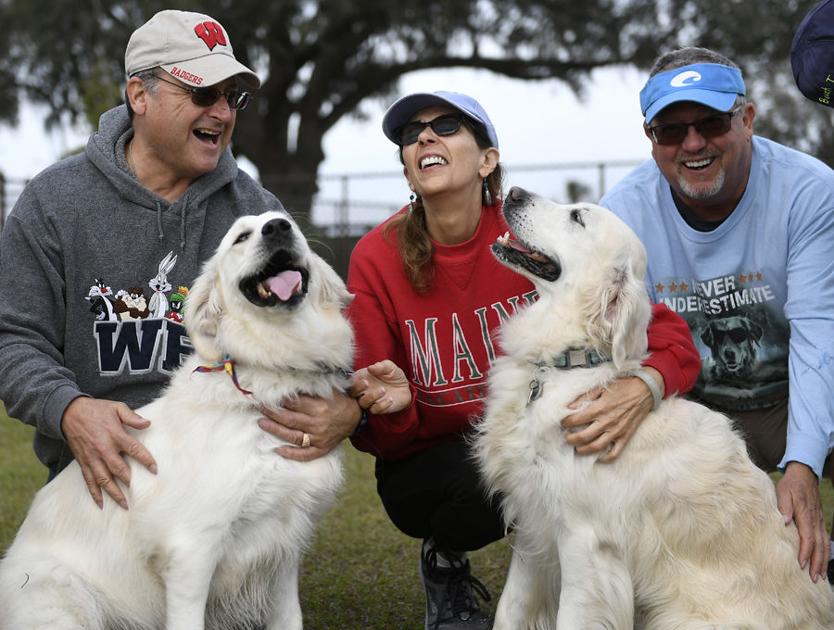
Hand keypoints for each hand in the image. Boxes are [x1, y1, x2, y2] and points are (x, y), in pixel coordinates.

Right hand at [61, 397, 156, 509]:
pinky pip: (88, 481)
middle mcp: (103, 449)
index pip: (134, 449)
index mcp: (115, 435)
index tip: (155, 470)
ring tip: (124, 505)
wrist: (69, 413)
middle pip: (119, 469)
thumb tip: (148, 424)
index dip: (146, 460)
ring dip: (114, 493)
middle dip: (130, 481)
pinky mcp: (83, 462)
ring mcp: (92, 458)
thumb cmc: (97, 410)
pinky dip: (94, 493)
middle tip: (141, 493)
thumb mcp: (116, 407)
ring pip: (104, 479)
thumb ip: (132, 417)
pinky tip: (101, 504)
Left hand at [258, 388, 358, 461]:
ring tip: (261, 423)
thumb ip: (310, 389)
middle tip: (259, 407)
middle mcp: (318, 423)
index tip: (266, 395)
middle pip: (289, 419)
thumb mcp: (328, 390)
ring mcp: (319, 438)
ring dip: (275, 430)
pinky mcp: (321, 448)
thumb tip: (288, 384)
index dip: (278, 399)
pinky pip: (305, 454)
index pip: (293, 403)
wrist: (355, 417)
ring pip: (292, 436)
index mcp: (319, 407)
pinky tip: (278, 450)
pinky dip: (291, 454)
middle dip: (271, 412)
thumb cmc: (339, 401)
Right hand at [349, 360, 410, 414]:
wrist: (405, 387)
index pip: (351, 381)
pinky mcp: (377, 409)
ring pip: (362, 403)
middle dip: (357, 388)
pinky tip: (390, 399)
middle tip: (367, 383)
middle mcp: (362, 391)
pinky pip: (374, 410)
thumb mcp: (389, 367)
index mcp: (361, 378)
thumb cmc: (393, 375)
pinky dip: (381, 405)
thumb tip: (370, 368)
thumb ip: (380, 366)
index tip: (363, 378)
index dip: (354, 380)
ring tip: (383, 390)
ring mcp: (369, 401)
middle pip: (352, 393)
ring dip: (371, 397)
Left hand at [561, 367, 661, 462]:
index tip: (563, 423)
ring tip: (577, 448)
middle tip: (566, 438)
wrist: (645, 391)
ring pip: (596, 447)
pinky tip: (597, 457)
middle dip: (571, 439)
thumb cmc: (622, 387)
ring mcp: (617, 431)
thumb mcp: (601, 387)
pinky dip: (605, 458)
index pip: (576, 420)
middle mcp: (607, 422)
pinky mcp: (626, 437)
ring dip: (583, 450)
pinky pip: (615, 453)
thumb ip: (584, 397)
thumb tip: (569, 407)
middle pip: (583, 437)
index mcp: (599, 408)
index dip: (566, 422)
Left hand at [776, 461, 828, 581]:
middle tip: (814, 578)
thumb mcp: (783, 491)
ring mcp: (819, 521)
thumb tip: (785, 521)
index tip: (801, 564)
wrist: (804, 474)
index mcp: (805, 514)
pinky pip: (825, 539)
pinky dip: (825, 552)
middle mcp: (815, 520)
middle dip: (817, 562)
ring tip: (819, 575)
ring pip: (824, 544)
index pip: (807, 537)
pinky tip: (823, 561)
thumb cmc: (790, 484)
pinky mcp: (819, 521)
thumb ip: (783, 506)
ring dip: (823, 560)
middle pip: (819, 545)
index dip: (805, 552)